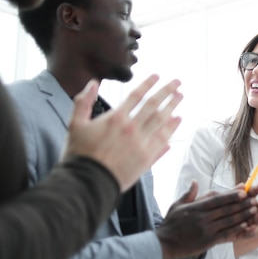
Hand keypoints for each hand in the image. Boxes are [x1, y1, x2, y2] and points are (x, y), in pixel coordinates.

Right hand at [62, 75, 182, 191]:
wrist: (87, 182)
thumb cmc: (79, 154)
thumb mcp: (75, 124)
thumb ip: (83, 101)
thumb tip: (93, 82)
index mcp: (115, 118)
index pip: (136, 96)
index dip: (148, 84)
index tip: (158, 76)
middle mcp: (131, 128)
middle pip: (154, 105)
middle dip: (167, 92)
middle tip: (178, 83)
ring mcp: (141, 143)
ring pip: (161, 120)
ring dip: (172, 106)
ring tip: (180, 97)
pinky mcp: (147, 158)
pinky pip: (163, 139)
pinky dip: (171, 128)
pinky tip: (178, 120)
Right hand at [157, 182, 257, 258]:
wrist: (163, 244)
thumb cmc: (170, 224)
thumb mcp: (177, 206)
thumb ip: (188, 194)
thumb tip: (194, 182)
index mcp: (196, 207)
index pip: (217, 199)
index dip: (231, 195)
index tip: (244, 191)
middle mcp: (203, 218)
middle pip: (227, 209)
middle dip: (243, 204)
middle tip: (257, 199)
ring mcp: (207, 230)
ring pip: (230, 221)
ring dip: (245, 215)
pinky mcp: (209, 242)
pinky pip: (227, 235)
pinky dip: (239, 230)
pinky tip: (249, 227)